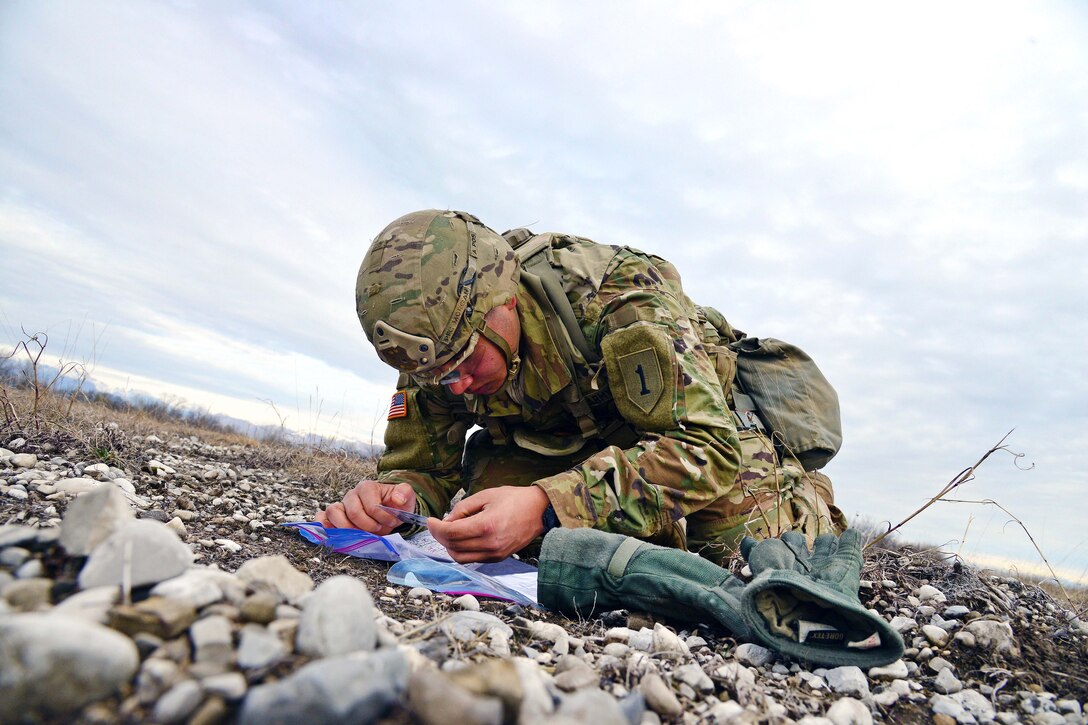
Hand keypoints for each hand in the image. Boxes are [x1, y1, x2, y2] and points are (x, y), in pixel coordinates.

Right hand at [316, 480, 416, 534]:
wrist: (387, 511)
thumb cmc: (394, 505)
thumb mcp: (405, 498)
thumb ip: (404, 494)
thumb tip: (398, 499)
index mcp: (367, 488)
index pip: (370, 505)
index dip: (381, 517)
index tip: (391, 522)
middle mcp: (351, 495)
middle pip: (353, 512)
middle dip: (368, 526)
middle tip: (377, 530)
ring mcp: (341, 505)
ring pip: (333, 513)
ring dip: (348, 529)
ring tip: (361, 535)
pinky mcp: (333, 516)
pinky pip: (322, 518)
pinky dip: (324, 526)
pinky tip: (334, 534)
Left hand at [427, 486, 548, 562]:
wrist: (540, 510)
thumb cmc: (515, 499)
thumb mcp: (486, 495)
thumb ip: (463, 508)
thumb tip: (447, 520)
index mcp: (486, 526)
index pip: (451, 533)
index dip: (436, 528)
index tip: (430, 520)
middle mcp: (490, 544)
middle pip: (453, 547)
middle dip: (439, 536)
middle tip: (436, 525)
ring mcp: (495, 554)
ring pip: (460, 557)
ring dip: (449, 546)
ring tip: (449, 532)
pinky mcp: (498, 558)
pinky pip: (472, 558)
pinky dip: (461, 551)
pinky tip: (461, 538)